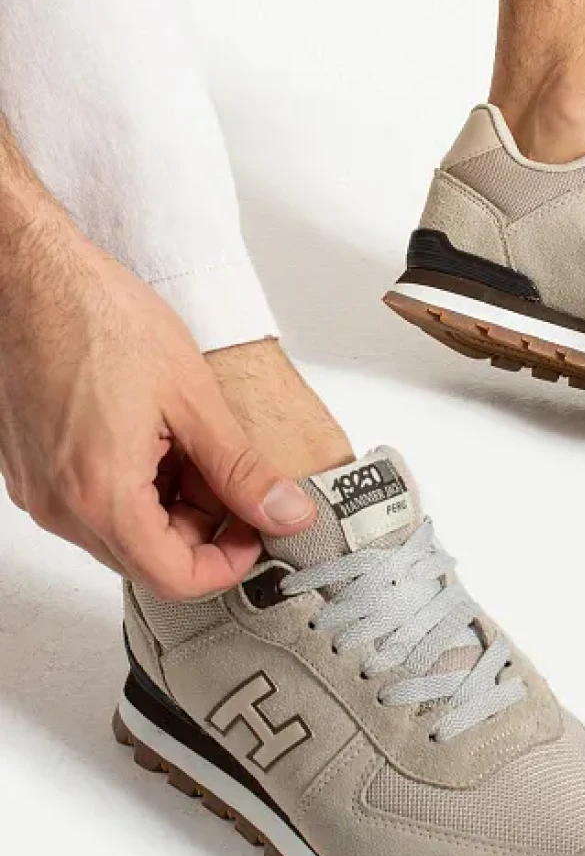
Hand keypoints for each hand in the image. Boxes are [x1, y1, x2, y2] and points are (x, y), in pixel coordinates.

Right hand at [0, 208, 314, 597]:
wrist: (29, 276)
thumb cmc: (96, 317)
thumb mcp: (192, 398)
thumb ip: (241, 469)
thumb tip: (284, 512)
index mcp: (101, 496)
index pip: (175, 579)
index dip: (229, 562)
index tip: (257, 531)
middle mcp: (60, 506)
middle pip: (148, 558)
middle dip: (202, 527)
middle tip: (230, 475)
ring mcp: (38, 489)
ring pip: (121, 531)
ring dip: (168, 504)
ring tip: (188, 440)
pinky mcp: (30, 469)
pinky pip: (91, 502)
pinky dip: (132, 485)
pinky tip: (152, 434)